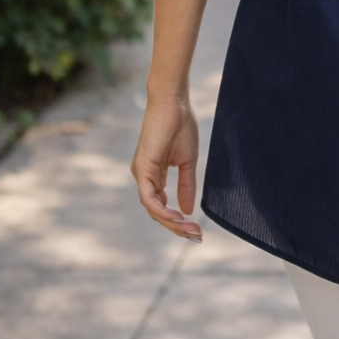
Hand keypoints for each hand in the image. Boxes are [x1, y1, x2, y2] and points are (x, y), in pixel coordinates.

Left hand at [130, 93, 202, 240]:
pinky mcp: (143, 167)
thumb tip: (188, 210)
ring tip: (191, 230)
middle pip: (157, 212)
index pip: (162, 206)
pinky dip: (162, 210)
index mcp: (153, 175)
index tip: (197, 230)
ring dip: (172, 223)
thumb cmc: (180, 125)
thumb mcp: (187, 162)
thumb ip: (186, 185)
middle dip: (177, 227)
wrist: (174, 102)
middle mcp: (144, 177)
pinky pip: (150, 197)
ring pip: (153, 209)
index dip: (178, 221)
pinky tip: (177, 217)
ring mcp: (141, 173)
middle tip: (197, 236)